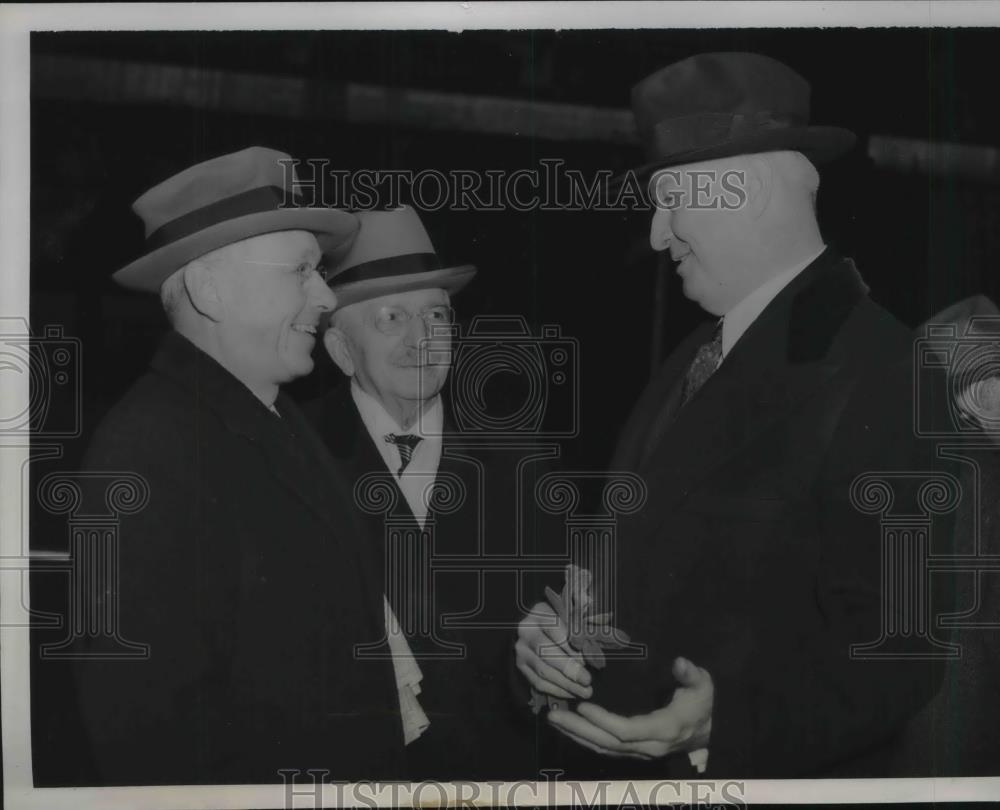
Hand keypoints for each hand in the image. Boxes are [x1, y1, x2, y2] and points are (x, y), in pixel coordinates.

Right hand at [515, 601, 593, 700]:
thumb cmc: (562, 620)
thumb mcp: (573, 611)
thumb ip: (586, 614)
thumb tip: (602, 616)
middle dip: (569, 668)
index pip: (554, 627)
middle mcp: (527, 630)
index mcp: (540, 612)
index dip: (571, 644)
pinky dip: (556, 690)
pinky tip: (572, 693)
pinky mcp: (521, 665)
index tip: (588, 657)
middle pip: (546, 651)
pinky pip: (537, 682)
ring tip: (585, 691)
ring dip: (566, 684)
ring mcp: (522, 650)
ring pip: (543, 670)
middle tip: (587, 680)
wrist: (537, 628)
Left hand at [547, 656, 712, 758]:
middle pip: (607, 743)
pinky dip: (585, 739)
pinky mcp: (634, 752)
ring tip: (554, 719)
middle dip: (578, 730)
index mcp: (662, 730)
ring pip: (603, 749)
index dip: (602, 721)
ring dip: (576, 735)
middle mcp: (648, 746)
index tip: (582, 706)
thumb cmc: (702, 703)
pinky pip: (606, 749)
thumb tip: (679, 662)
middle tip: (553, 714)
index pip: (626, 731)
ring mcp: (640, 752)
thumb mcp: (702, 685)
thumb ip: (691, 674)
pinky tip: (569, 728)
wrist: (710, 731)